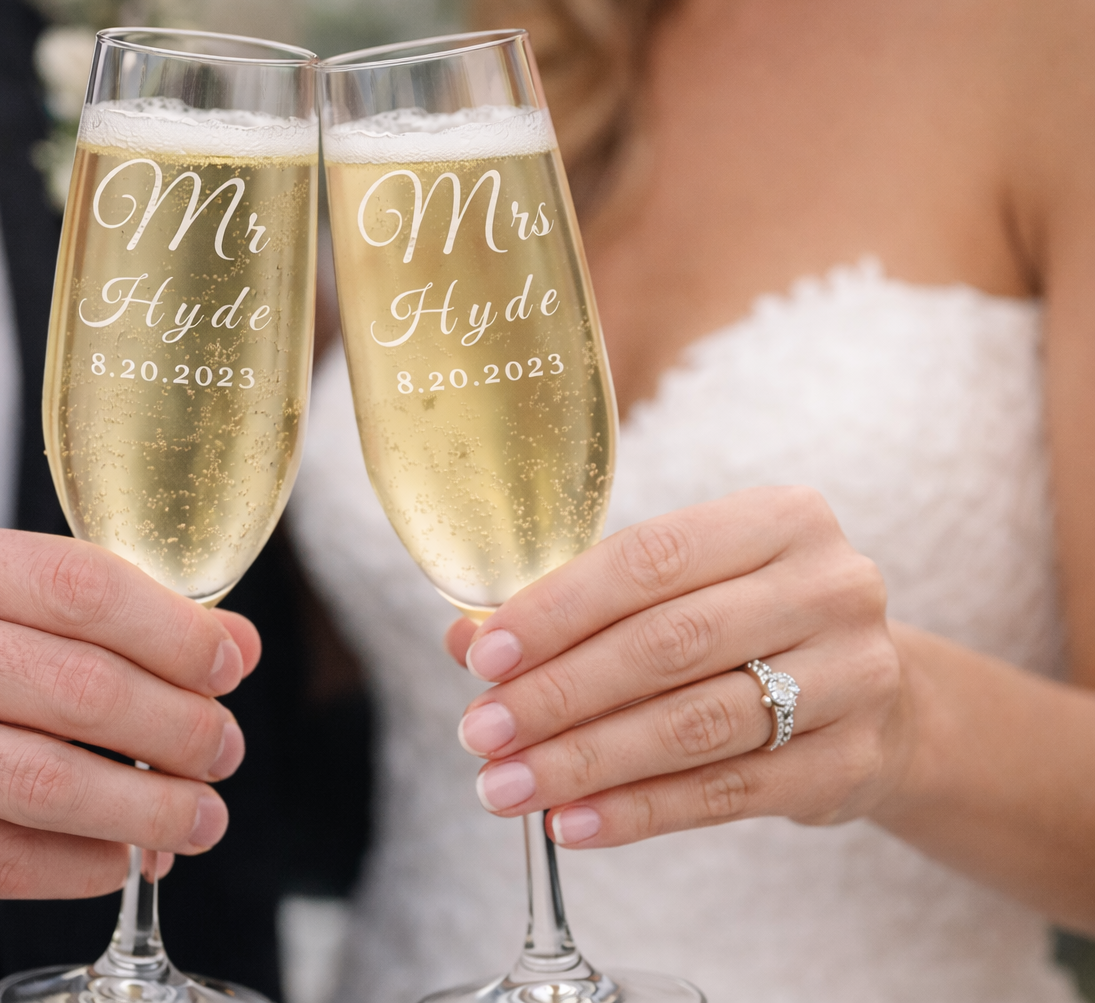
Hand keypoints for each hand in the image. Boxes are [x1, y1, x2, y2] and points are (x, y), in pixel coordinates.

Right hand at [0, 524, 258, 905]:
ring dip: (150, 809)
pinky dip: (87, 864)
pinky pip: (6, 859)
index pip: (81, 586)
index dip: (177, 631)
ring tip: (202, 817)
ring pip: (49, 783)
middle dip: (180, 727)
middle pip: (78, 688)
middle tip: (225, 750)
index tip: (234, 664)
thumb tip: (230, 648)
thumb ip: (87, 612)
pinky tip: (126, 857)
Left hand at [447, 486, 914, 847]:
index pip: (649, 561)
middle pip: (668, 646)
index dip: (559, 610)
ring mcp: (853, 677)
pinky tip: (573, 822)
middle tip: (480, 734)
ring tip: (507, 787)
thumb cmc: (748, 626)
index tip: (485, 657)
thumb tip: (466, 640)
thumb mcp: (680, 591)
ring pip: (693, 726)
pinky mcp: (850, 762)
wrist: (875, 698)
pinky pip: (726, 794)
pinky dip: (639, 811)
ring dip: (585, 762)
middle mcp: (829, 588)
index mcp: (778, 520)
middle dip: (559, 695)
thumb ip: (578, 606)